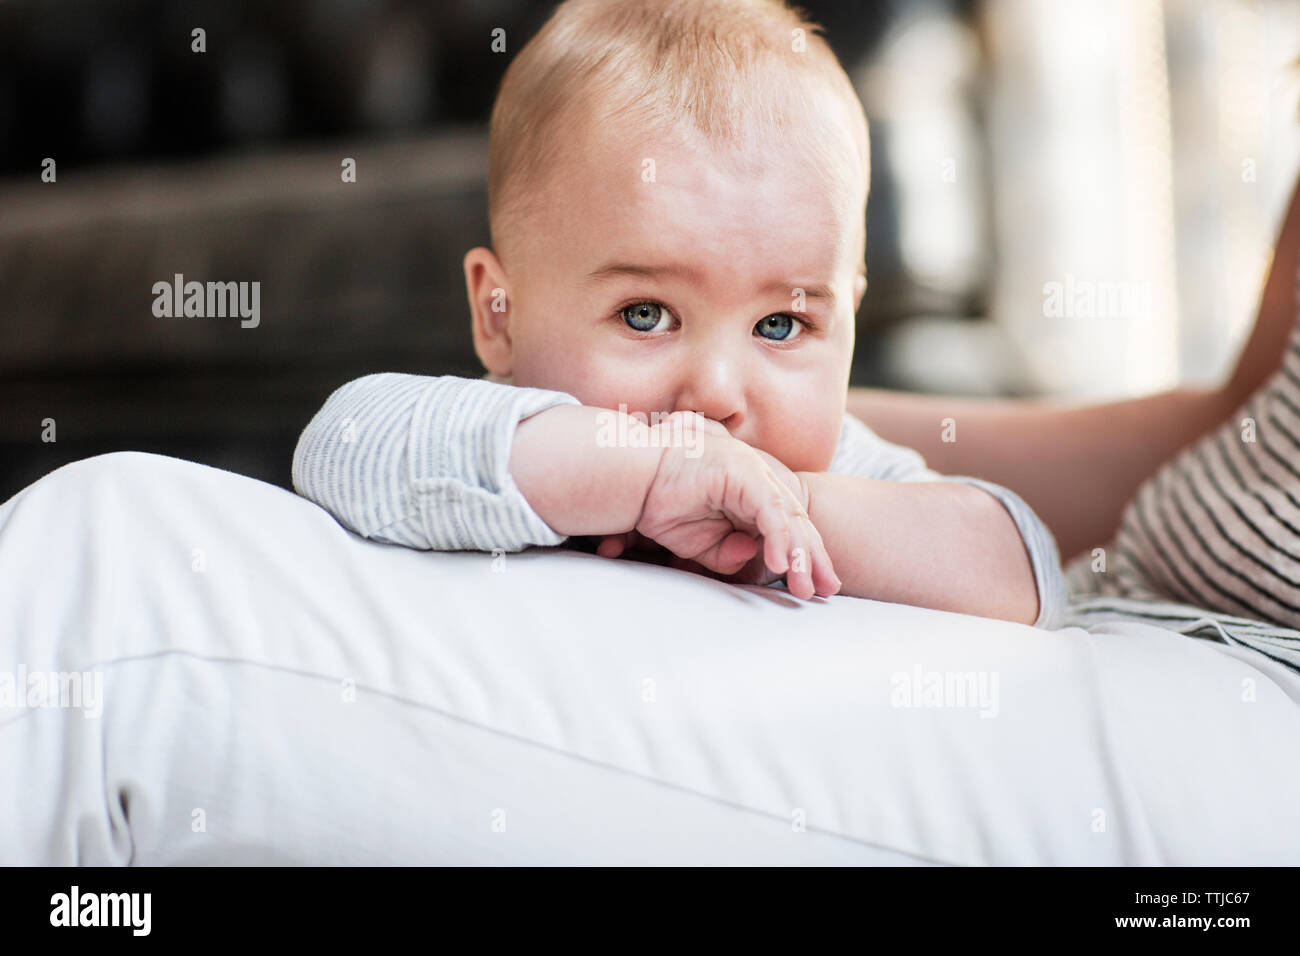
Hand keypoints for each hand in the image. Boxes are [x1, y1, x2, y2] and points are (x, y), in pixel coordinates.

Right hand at [597, 412, 838, 598]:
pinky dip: (777, 537)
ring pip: (788, 518)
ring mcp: (755, 473)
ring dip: (799, 555)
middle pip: (797, 524)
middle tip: (825, 591)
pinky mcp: (744, 473)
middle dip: (813, 560)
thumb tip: (756, 555)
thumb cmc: (664, 506)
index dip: (803, 559)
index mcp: (753, 495)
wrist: (633, 479)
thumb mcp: (702, 544)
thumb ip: (730, 553)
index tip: (814, 589)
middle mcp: (760, 481)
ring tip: (806, 586)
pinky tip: (778, 563)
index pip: (788, 529)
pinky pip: (768, 510)